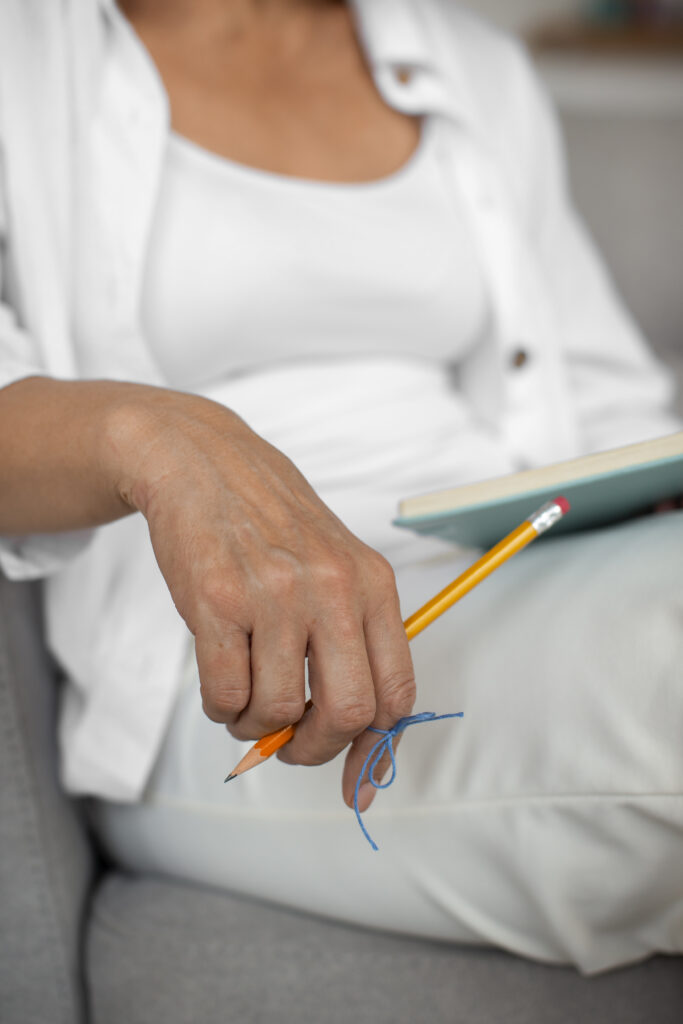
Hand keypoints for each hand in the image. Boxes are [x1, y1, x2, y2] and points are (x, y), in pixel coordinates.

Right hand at [108, 388, 415, 808]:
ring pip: (279, 710)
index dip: (376, 752)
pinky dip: (221, 708)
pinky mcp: (217, 600)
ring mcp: (275, 593)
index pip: (396, 693)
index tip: (355, 783)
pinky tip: (220, 680)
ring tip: (245, 696)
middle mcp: (332, 588)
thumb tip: (358, 744)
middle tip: (288, 741)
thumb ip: (352, 644)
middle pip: (347, 712)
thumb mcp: (335, 567)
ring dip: (256, 724)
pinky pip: (226, 695)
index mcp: (373, 584)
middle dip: (314, 747)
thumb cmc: (272, 527)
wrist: (204, 464)